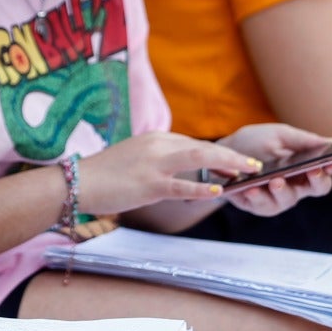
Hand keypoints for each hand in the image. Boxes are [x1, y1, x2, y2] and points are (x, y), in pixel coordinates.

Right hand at [75, 132, 258, 215]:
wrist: (77, 181)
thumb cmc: (104, 175)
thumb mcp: (134, 159)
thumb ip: (157, 160)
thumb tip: (179, 172)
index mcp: (155, 138)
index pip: (194, 145)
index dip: (218, 155)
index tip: (236, 164)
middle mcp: (157, 145)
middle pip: (202, 148)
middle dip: (231, 156)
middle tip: (254, 165)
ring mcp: (153, 164)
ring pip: (198, 159)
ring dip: (227, 164)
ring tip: (247, 172)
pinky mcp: (148, 184)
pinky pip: (181, 186)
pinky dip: (201, 188)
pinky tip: (218, 192)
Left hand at [218, 123, 331, 217]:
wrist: (222, 155)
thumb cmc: (255, 143)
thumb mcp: (278, 135)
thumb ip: (303, 140)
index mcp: (305, 167)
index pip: (326, 171)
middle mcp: (296, 186)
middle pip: (317, 189)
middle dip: (317, 180)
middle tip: (312, 171)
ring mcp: (279, 198)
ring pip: (288, 199)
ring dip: (282, 189)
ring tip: (275, 179)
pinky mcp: (260, 206)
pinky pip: (263, 205)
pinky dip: (258, 197)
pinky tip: (252, 188)